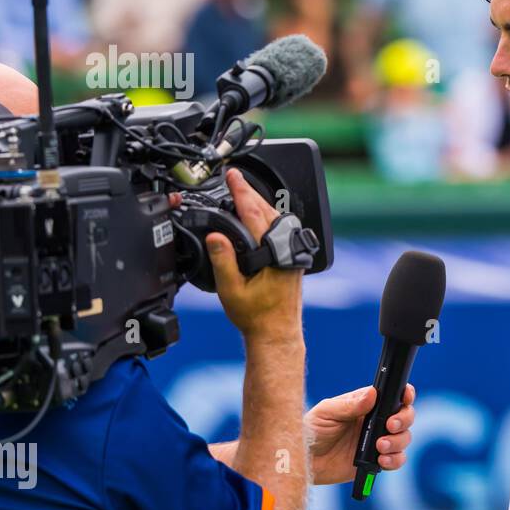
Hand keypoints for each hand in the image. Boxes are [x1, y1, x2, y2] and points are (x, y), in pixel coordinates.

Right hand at [207, 168, 302, 339]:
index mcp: (274, 253)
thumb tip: (216, 236)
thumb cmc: (256, 317)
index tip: (233, 176)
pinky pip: (280, 230)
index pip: (255, 213)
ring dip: (259, 204)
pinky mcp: (294, 259)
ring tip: (243, 193)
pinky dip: (267, 218)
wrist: (277, 333)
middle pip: (268, 211)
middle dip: (250, 192)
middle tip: (235, 179)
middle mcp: (287, 250)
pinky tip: (257, 218)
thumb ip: (223, 261)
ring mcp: (293, 254)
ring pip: (277, 219)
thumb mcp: (231, 290)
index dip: (242, 191)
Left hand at [305, 383, 415, 484]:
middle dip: (404, 419)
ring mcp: (377, 442)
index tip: (406, 397)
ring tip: (380, 446)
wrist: (304, 462)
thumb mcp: (326, 412)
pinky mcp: (375, 461)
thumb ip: (350, 405)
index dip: (405, 394)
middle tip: (390, 425)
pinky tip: (382, 460)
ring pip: (404, 438)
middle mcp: (375, 422)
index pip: (392, 395)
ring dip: (398, 441)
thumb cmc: (311, 431)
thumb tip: (372, 394)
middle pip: (405, 416)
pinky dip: (395, 460)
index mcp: (366, 405)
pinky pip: (397, 460)